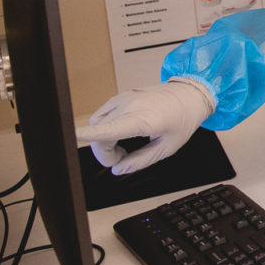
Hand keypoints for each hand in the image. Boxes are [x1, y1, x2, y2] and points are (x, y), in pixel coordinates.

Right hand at [75, 78, 214, 174]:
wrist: (190, 95)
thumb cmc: (182, 120)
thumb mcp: (166, 148)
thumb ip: (140, 161)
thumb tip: (117, 169)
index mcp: (144, 120)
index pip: (111, 129)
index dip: (90, 134)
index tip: (74, 136)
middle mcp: (130, 106)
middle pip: (99, 134)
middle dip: (104, 153)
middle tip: (122, 159)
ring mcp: (124, 98)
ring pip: (97, 124)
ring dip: (104, 140)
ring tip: (125, 144)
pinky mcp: (120, 96)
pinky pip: (102, 115)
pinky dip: (106, 128)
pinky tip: (122, 132)